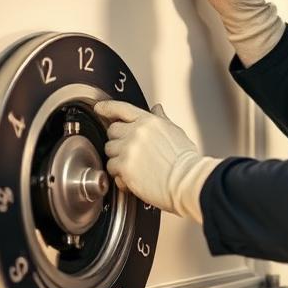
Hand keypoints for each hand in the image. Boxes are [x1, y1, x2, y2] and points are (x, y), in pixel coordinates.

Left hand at [93, 100, 219, 221]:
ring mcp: (128, 149)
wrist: (186, 180)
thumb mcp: (176, 132)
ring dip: (118, 159)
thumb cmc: (185, 160)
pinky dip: (120, 176)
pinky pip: (111, 169)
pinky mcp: (124, 167)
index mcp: (149, 121)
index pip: (122, 108)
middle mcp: (136, 132)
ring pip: (109, 152)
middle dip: (118, 141)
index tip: (100, 108)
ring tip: (135, 167)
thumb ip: (162, 119)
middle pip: (112, 131)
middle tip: (130, 151)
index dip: (107, 108)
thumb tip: (157, 109)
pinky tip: (134, 178)